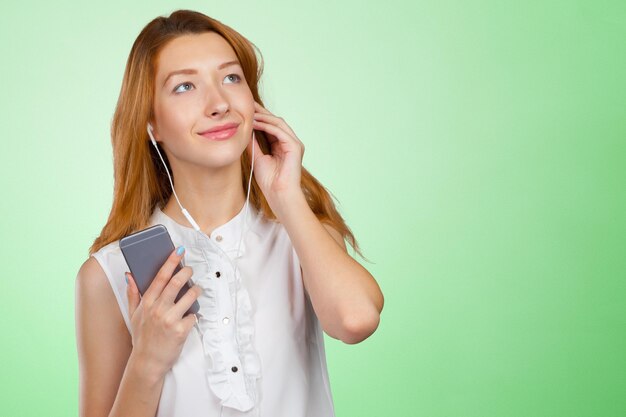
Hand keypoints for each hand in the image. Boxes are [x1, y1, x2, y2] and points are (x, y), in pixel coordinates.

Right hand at [125, 246, 200, 378]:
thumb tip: (130, 275)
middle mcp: (158, 309)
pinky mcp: (181, 330)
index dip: (170, 262)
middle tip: (190, 269)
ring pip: (189, 296)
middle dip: (186, 272)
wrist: (147, 362)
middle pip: (176, 283)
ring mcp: (170, 319)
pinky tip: (191, 316)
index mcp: (147, 303)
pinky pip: (194, 316)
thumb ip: (133, 294)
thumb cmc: (142, 338)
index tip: (178, 252)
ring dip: (196, 290)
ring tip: (196, 290)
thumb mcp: (133, 315)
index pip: (160, 277)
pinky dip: (195, 314)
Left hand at [248, 101, 304, 209]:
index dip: (259, 117)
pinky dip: (267, 126)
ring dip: (263, 117)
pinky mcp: (294, 146)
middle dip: (262, 112)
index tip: (246, 110)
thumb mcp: (257, 158)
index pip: (271, 126)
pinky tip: (255, 124)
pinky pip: (279, 131)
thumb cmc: (269, 181)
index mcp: (282, 145)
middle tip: (248, 103)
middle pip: (276, 121)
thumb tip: (244, 131)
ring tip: (250, 113)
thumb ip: (253, 144)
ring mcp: (294, 143)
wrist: (279, 194)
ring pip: (278, 123)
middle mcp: (290, 142)